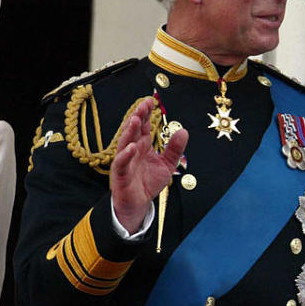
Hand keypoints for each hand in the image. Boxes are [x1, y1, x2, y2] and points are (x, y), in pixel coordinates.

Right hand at [110, 98, 187, 231]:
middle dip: (138, 117)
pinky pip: (121, 163)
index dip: (146, 114)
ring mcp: (125, 162)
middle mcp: (132, 150)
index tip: (151, 100)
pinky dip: (125, 155)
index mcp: (143, 146)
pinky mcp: (121, 175)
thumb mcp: (167, 164)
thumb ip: (175, 149)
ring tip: (136, 119)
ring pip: (125, 143)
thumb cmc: (148, 182)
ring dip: (130, 131)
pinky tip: (132, 147)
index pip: (144, 126)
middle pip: (134, 131)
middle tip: (143, 104)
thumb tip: (184, 131)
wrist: (139, 204)